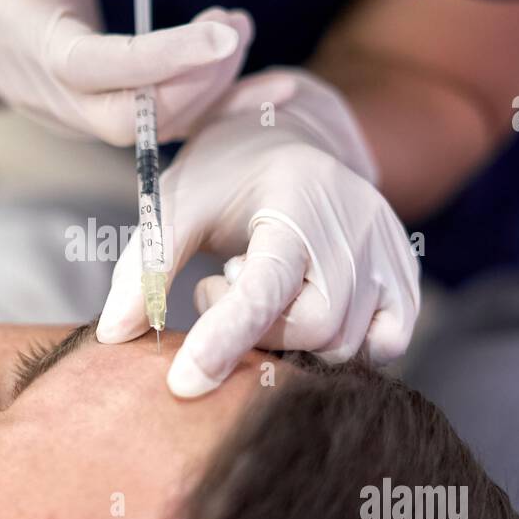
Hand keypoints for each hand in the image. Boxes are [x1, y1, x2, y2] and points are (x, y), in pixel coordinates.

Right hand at [0, 0, 251, 143]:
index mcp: (38, 45)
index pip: (104, 65)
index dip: (166, 55)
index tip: (223, 30)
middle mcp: (56, 98)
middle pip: (134, 117)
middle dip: (198, 80)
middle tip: (235, 26)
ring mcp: (76, 122)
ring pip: (150, 130)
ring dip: (207, 89)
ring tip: (236, 33)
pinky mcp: (96, 128)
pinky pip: (157, 131)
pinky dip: (206, 108)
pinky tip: (247, 78)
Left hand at [98, 68, 420, 396]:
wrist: (290, 135)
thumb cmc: (226, 174)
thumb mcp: (176, 203)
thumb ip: (147, 265)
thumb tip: (113, 333)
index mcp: (296, 199)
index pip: (265, 286)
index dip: (224, 339)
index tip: (182, 383)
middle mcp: (355, 224)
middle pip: (313, 328)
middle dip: (257, 333)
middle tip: (217, 290)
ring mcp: (389, 250)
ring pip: (348, 344)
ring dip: (292, 338)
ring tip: (259, 291)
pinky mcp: (404, 275)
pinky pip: (388, 344)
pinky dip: (345, 347)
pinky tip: (305, 313)